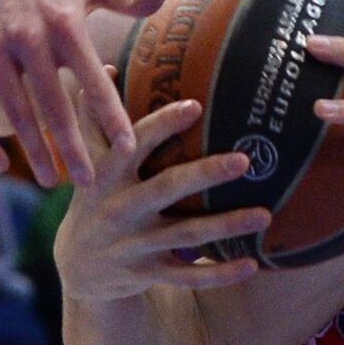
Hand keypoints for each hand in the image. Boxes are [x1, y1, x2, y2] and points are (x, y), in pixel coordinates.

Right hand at [0, 0, 169, 186]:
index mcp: (64, 23)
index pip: (93, 78)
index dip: (110, 115)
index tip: (129, 147)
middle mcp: (27, 37)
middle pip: (53, 103)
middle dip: (70, 146)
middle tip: (88, 182)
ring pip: (13, 110)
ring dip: (31, 149)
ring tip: (50, 182)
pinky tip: (0, 163)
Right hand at [54, 96, 268, 303]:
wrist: (79, 266)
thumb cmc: (97, 197)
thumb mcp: (90, 161)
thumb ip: (97, 118)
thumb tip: (107, 68)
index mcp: (107, 175)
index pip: (135, 145)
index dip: (163, 125)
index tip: (196, 106)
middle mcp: (119, 209)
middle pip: (166, 188)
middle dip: (205, 175)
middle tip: (245, 160)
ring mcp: (134, 245)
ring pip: (185, 235)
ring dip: (225, 226)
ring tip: (265, 215)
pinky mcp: (148, 273)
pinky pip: (186, 276)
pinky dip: (218, 274)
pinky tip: (252, 264)